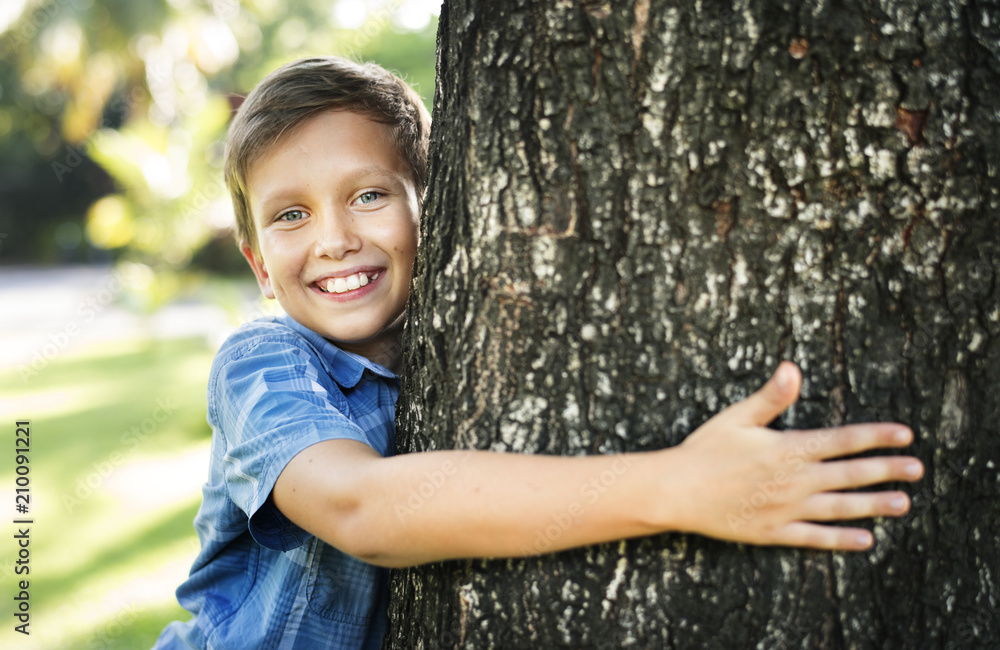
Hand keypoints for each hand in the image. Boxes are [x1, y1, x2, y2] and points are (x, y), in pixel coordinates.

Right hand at [669, 362, 922, 550]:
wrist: (677, 491)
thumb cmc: (704, 450)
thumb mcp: (737, 417)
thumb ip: (771, 396)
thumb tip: (793, 368)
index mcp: (788, 448)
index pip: (842, 440)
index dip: (876, 436)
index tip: (905, 434)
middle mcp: (794, 480)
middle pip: (850, 474)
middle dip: (887, 470)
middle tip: (917, 469)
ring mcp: (786, 509)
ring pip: (840, 507)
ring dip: (874, 505)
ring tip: (903, 504)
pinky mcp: (774, 532)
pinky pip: (815, 538)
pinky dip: (842, 540)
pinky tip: (865, 540)